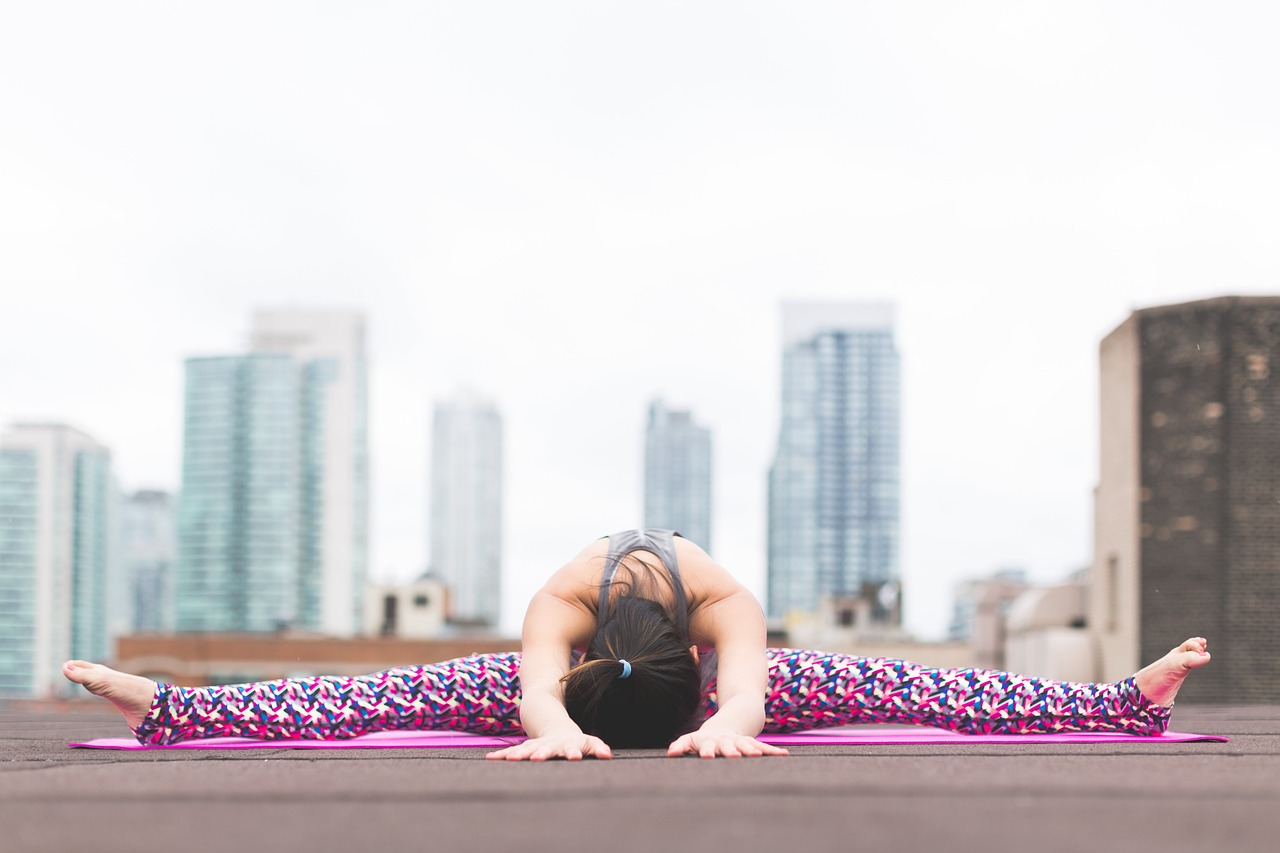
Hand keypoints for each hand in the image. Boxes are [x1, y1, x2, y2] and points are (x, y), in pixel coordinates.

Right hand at [486, 731, 612, 761]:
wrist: (554, 726)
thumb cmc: (575, 740)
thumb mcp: (589, 742)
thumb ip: (598, 747)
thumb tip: (608, 755)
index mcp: (566, 744)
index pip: (571, 748)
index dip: (573, 753)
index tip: (574, 757)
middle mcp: (549, 744)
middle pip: (545, 749)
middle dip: (541, 754)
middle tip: (537, 759)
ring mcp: (536, 745)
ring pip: (525, 749)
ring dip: (518, 754)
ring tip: (509, 759)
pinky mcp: (524, 748)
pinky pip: (511, 752)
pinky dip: (502, 755)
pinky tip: (490, 759)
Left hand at [667, 730, 788, 758]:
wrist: (727, 723)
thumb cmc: (705, 738)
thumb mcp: (692, 739)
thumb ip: (681, 745)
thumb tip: (670, 753)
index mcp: (711, 742)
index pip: (708, 747)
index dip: (707, 751)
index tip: (707, 756)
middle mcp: (727, 741)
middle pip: (729, 746)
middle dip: (731, 751)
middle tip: (734, 756)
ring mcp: (740, 742)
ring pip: (747, 745)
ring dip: (752, 750)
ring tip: (757, 755)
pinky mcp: (752, 744)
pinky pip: (764, 749)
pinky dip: (773, 752)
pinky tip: (785, 755)